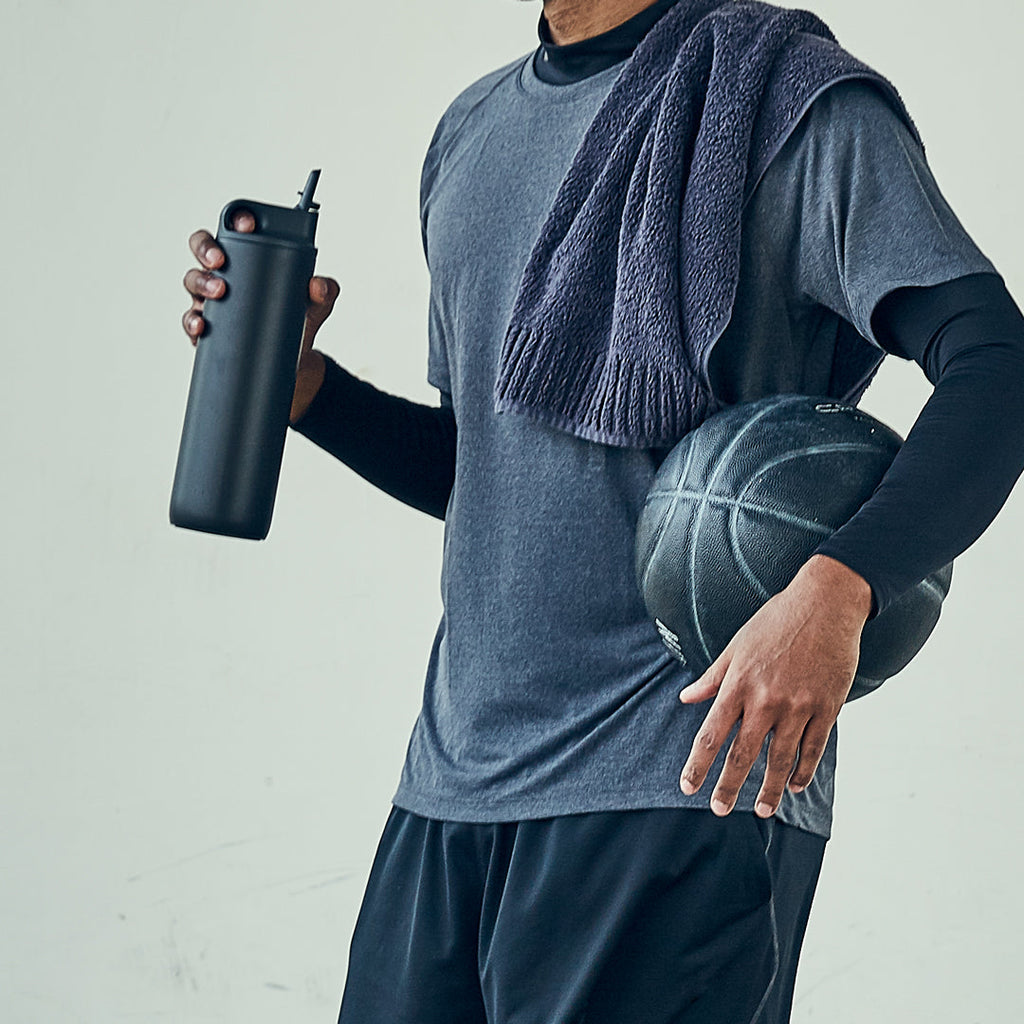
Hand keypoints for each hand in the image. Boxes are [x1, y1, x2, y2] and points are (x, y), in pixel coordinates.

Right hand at [181, 211, 340, 422]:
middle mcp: (226, 274)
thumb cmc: (299, 320)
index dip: (235, 220)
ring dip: (201, 283)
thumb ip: (324, 291)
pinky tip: (201, 326)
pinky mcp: (209, 329)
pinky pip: (191, 321)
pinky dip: (192, 322)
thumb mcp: (317, 305)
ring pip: (193, 282)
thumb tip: (319, 286)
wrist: (294, 360)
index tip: (247, 225)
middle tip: (220, 260)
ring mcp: (213, 300)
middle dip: (206, 250)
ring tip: (219, 291)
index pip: (236, 230)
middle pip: (202, 250)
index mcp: (250, 258)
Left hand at [677, 554, 872, 817]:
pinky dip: (803, 770)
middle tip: (718, 810)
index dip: (698, 764)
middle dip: (729, 786)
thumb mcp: (737, 644)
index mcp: (739, 683)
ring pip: (780, 758)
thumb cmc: (776, 620)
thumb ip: (713, 677)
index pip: (712, 733)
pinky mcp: (827, 707)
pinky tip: (794, 785)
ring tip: (761, 811)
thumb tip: (686, 698)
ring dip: (769, 789)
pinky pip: (813, 748)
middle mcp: (766, 699)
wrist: (825, 603)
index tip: (687, 787)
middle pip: (743, 754)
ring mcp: (799, 706)